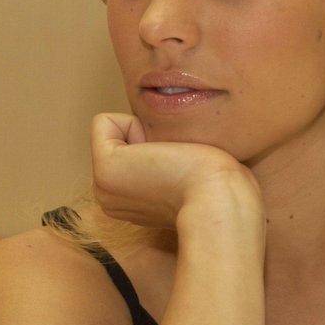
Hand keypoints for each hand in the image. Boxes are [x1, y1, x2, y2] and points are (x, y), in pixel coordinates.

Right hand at [91, 113, 261, 229]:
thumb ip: (168, 162)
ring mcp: (103, 189)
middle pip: (118, 137)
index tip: (182, 169)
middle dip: (148, 137)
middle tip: (176, 166)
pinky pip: (104, 121)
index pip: (130, 148)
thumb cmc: (221, 188)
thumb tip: (163, 142)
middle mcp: (111, 200)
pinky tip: (157, 153)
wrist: (221, 201)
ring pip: (112, 129)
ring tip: (169, 163)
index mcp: (129, 204)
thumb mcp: (188, 173)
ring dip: (144, 133)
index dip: (159, 143)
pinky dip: (132, 123)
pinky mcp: (104, 171)